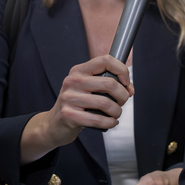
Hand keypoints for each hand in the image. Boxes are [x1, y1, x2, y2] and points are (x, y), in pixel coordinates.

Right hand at [20, 54, 134, 162]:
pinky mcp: (68, 114)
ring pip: (106, 103)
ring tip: (116, 114)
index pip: (106, 60)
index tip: (126, 82)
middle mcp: (73, 81)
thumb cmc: (78, 104)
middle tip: (122, 102)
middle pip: (110, 83)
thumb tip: (129, 89)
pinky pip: (97, 119)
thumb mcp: (91, 89)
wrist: (55, 124)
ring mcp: (69, 98)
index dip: (122, 70)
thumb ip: (111, 85)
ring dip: (117, 111)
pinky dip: (109, 122)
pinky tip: (111, 122)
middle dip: (123, 95)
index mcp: (79, 71)